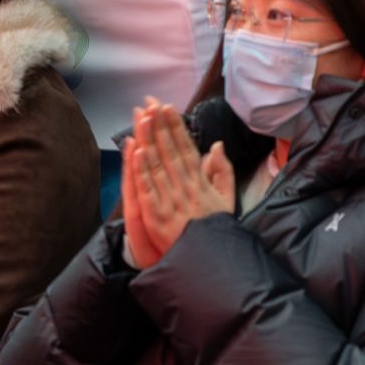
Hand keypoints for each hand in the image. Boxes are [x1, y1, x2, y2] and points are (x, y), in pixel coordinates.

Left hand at [127, 100, 234, 261]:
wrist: (209, 262)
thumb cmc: (216, 231)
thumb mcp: (227, 200)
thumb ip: (223, 172)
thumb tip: (217, 145)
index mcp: (201, 184)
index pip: (187, 149)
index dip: (176, 127)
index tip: (167, 107)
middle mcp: (186, 188)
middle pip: (171, 151)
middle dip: (160, 126)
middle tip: (151, 102)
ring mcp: (170, 201)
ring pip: (158, 165)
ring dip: (149, 140)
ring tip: (142, 117)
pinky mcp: (156, 215)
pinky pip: (148, 189)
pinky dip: (142, 170)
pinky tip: (138, 151)